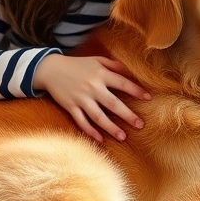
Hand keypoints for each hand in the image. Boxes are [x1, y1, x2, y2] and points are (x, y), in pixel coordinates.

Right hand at [33, 54, 150, 142]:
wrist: (50, 69)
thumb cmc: (77, 64)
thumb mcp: (96, 60)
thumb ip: (113, 64)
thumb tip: (130, 70)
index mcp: (101, 73)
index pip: (123, 83)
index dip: (136, 91)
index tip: (149, 98)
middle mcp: (92, 87)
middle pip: (113, 104)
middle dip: (128, 115)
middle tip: (140, 125)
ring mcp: (81, 98)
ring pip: (98, 117)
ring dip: (111, 128)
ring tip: (123, 137)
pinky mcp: (70, 106)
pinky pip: (82, 122)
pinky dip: (91, 131)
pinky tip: (101, 140)